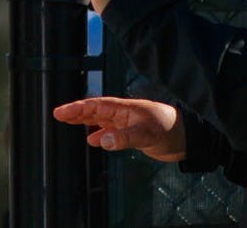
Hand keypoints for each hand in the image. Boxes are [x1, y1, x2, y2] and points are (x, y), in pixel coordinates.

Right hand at [53, 97, 185, 161]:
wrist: (188, 138)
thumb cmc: (170, 129)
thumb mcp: (146, 134)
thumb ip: (123, 137)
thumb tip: (100, 141)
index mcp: (125, 108)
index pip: (95, 105)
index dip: (77, 108)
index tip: (60, 112)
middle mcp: (124, 113)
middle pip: (95, 110)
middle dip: (76, 112)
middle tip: (58, 115)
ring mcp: (128, 123)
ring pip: (101, 120)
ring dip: (85, 121)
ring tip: (69, 123)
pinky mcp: (133, 134)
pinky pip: (111, 132)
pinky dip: (100, 135)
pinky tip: (93, 141)